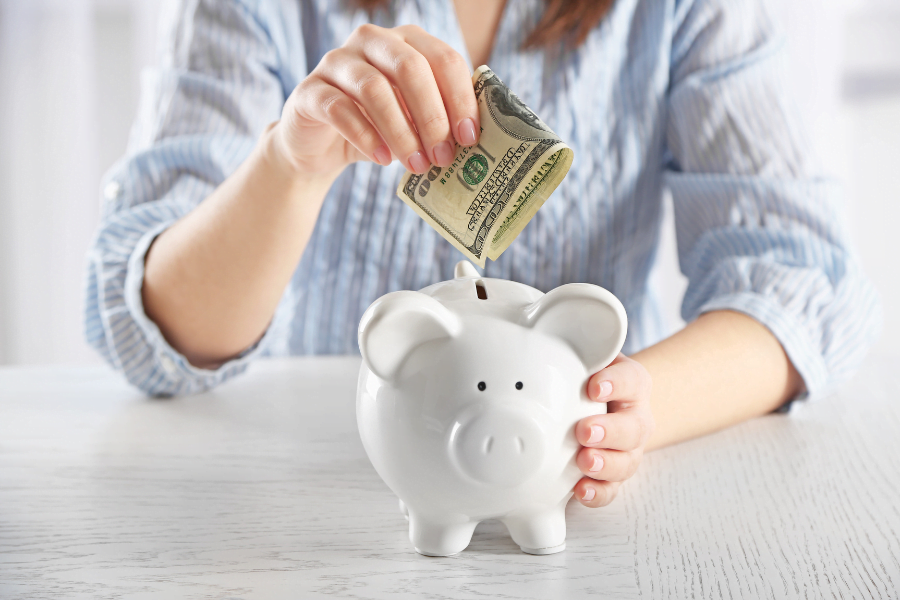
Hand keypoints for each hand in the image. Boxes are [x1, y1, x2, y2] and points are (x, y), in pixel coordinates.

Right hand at [270, 24, 479, 177]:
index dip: (460, 98)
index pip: (442, 59)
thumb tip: (473, 137)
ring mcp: (336, 62)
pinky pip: (340, 109)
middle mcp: (371, 41)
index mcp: (406, 42)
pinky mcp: (311, 91)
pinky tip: (382, 160)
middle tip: (443, 156)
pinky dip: (366, 137)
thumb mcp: (414, 120)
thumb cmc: (378, 129)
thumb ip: (441, 117)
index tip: (469, 137)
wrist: (321, 146)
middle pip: (410, 67)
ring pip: (374, 89)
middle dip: (432, 115)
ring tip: (416, 165)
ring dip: (401, 132)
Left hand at [573, 354, 654, 506]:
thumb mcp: (585, 356)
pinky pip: (612, 489)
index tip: (594, 386)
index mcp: (631, 384)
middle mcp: (635, 417)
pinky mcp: (613, 476)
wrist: (606, 404)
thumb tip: (536, 323)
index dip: (616, 384)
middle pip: (634, 428)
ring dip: (606, 465)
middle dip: (610, 431)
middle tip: (584, 431)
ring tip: (583, 463)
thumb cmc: (588, 378)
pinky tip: (581, 491)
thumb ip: (572, 346)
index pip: (631, 380)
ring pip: (627, 462)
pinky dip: (598, 493)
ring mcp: (627, 450)